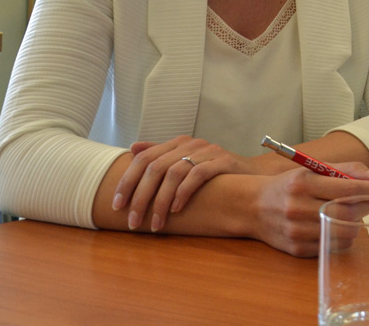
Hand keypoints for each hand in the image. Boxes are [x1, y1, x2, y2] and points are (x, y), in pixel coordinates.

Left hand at [114, 136, 254, 231]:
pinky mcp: (224, 161)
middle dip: (140, 197)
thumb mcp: (186, 163)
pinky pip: (198, 174)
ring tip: (155, 224)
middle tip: (133, 222)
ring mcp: (208, 151)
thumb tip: (133, 147)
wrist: (251, 175)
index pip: (144, 158)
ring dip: (161, 201)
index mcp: (178, 143)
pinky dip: (184, 193)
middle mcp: (191, 143)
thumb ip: (160, 154)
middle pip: (155, 167)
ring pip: (174, 173)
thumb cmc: (214, 173)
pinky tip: (177, 210)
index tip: (117, 205)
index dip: (127, 181)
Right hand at [252, 163, 368, 256]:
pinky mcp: (297, 249)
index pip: (348, 188)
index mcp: (303, 183)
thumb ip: (348, 171)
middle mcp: (298, 208)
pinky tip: (338, 225)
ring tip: (352, 212)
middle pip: (348, 212)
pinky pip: (333, 246)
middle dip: (368, 205)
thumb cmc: (289, 185)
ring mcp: (296, 231)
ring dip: (357, 222)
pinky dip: (343, 236)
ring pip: (344, 232)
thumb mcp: (313, 169)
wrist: (253, 207)